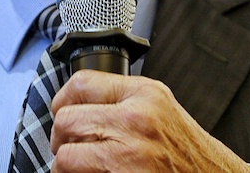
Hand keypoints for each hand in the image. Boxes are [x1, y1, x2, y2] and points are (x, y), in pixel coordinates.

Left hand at [49, 69, 249, 171]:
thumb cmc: (188, 152)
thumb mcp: (161, 108)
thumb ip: (124, 99)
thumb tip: (79, 102)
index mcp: (144, 94)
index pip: (82, 84)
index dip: (62, 99)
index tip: (61, 111)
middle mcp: (136, 120)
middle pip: (67, 120)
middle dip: (61, 137)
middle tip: (68, 146)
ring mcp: (128, 153)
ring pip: (66, 154)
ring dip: (65, 164)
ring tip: (78, 167)